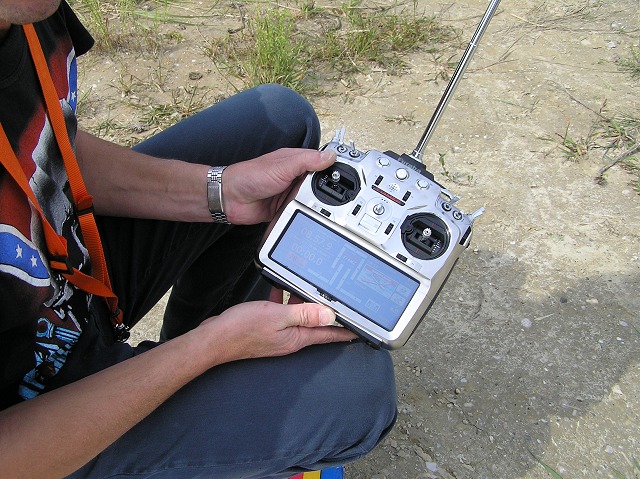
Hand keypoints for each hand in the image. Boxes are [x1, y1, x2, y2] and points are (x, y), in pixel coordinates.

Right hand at [200, 300, 356, 360]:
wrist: (214, 340)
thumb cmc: (241, 330)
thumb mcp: (277, 316)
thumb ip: (304, 314)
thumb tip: (329, 314)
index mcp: (297, 338)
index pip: (328, 335)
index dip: (346, 332)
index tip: (361, 330)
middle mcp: (290, 339)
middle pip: (315, 325)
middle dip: (326, 313)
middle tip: (337, 299)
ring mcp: (278, 336)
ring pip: (298, 318)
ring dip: (303, 305)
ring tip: (306, 288)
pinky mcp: (266, 331)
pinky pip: (282, 315)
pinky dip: (284, 304)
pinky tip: (278, 292)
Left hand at [221, 148, 335, 224]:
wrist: (230, 199)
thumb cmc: (250, 177)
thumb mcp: (283, 166)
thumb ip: (307, 161)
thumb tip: (329, 156)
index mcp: (295, 161)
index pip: (321, 163)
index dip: (333, 168)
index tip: (348, 176)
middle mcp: (294, 177)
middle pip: (319, 184)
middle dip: (328, 190)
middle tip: (340, 198)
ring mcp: (290, 193)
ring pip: (312, 199)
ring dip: (317, 204)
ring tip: (328, 210)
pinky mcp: (285, 208)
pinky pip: (301, 211)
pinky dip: (306, 214)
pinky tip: (312, 217)